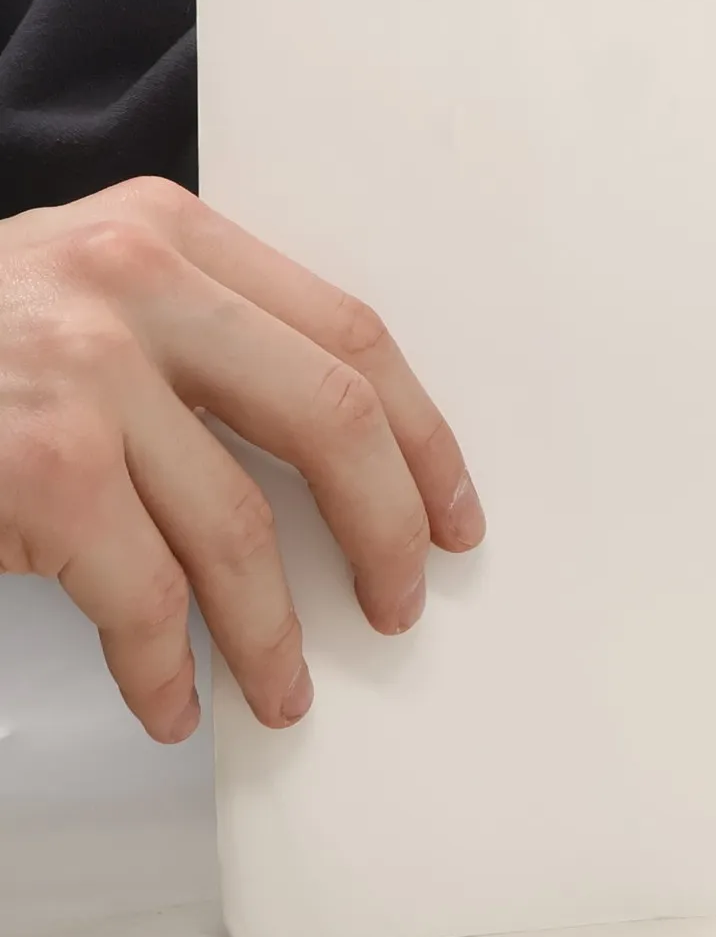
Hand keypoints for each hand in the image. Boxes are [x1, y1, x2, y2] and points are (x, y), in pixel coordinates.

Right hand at [0, 178, 482, 742]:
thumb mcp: (82, 293)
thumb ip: (198, 341)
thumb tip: (340, 472)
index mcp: (172, 235)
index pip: (353, 334)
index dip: (423, 436)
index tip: (453, 511)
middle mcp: (136, 283)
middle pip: (332, 416)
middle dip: (386, 529)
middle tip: (399, 605)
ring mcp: (80, 370)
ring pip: (240, 529)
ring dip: (276, 631)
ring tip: (286, 688)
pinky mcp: (38, 463)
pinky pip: (143, 596)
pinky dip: (169, 666)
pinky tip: (174, 700)